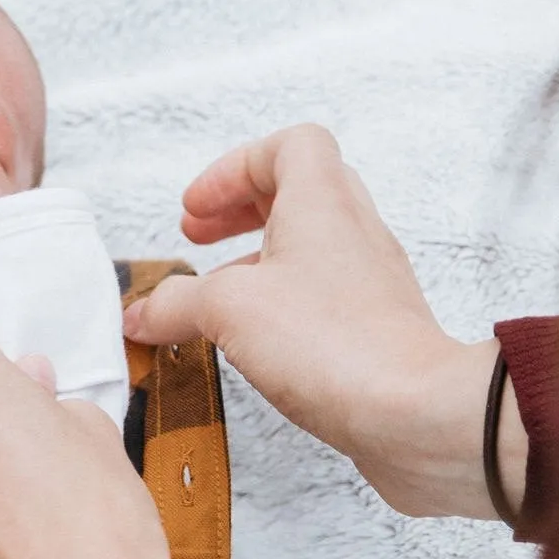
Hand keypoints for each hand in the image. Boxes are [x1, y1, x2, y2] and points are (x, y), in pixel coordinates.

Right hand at [127, 125, 524, 518]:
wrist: (413, 413)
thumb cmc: (336, 344)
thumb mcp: (228, 310)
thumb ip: (176, 303)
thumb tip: (145, 312)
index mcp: (322, 201)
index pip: (289, 146)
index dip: (234, 168)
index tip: (197, 208)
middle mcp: (354, 232)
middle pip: (299, 192)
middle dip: (241, 210)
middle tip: (199, 239)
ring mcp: (370, 282)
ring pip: (311, 248)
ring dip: (260, 261)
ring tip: (216, 298)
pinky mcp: (376, 329)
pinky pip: (324, 298)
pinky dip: (283, 306)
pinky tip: (254, 343)